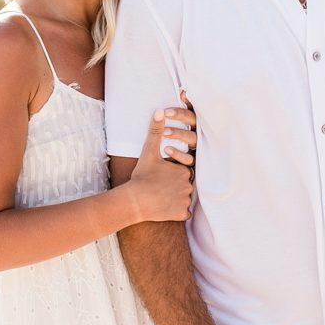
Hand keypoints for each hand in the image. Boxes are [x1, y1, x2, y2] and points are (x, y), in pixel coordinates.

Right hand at [124, 106, 194, 221]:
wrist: (135, 200)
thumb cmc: (142, 175)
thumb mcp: (148, 151)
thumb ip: (155, 131)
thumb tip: (159, 111)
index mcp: (184, 170)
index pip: (184, 170)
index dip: (173, 172)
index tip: (162, 174)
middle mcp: (189, 185)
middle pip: (185, 184)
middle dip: (175, 185)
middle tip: (159, 185)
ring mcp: (185, 200)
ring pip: (184, 198)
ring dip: (175, 197)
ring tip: (160, 196)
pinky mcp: (181, 213)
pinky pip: (182, 212)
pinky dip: (175, 211)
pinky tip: (164, 207)